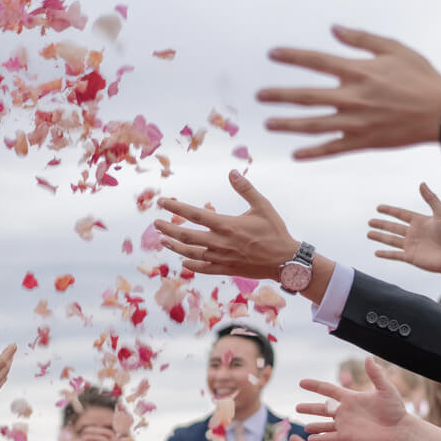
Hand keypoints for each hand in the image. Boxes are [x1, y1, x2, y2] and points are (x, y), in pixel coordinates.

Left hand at [153, 171, 297, 277]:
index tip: (162, 202)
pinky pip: (203, 268)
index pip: (195, 214)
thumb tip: (232, 172)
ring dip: (175, 246)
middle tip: (156, 223)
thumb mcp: (263, 206)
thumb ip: (245, 189)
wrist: (285, 261)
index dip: (176, 207)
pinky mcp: (226, 269)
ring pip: (191, 253)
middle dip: (169, 228)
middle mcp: (220, 242)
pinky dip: (191, 264)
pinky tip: (183, 260)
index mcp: (226, 225)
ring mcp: (221, 258)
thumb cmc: (275, 232)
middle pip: (187, 236)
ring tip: (163, 240)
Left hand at [257, 26, 440, 160]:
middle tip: (259, 96)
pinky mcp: (362, 142)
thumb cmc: (420, 76)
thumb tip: (333, 29)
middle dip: (280, 96)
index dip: (292, 57)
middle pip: (307, 97)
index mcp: (359, 71)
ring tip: (268, 124)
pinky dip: (313, 153)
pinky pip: (332, 149)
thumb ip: (361, 39)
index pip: (317, 62)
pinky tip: (295, 154)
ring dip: (288, 125)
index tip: (271, 54)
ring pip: (313, 125)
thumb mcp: (393, 48)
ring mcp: (355, 122)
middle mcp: (352, 98)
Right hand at [297, 358, 409, 440]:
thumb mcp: (385, 389)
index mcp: (351, 398)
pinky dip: (320, 439)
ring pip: (324, 425)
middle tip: (297, 407)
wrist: (400, 430)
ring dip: (314, 425)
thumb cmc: (395, 409)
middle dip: (310, 408)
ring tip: (304, 426)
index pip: (328, 390)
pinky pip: (330, 438)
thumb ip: (376, 374)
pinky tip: (310, 439)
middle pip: (323, 409)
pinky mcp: (348, 438)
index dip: (314, 386)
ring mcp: (345, 426)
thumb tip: (369, 358)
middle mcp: (345, 412)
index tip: (302, 382)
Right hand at [367, 183, 440, 275]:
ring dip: (380, 237)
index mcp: (420, 221)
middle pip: (393, 227)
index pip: (401, 214)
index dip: (390, 211)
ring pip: (391, 240)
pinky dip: (385, 254)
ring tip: (368, 234)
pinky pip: (395, 255)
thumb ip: (431, 198)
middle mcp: (414, 233)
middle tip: (370, 221)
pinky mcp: (411, 257)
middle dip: (381, 224)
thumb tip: (421, 183)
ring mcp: (411, 246)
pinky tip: (376, 253)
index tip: (379, 207)